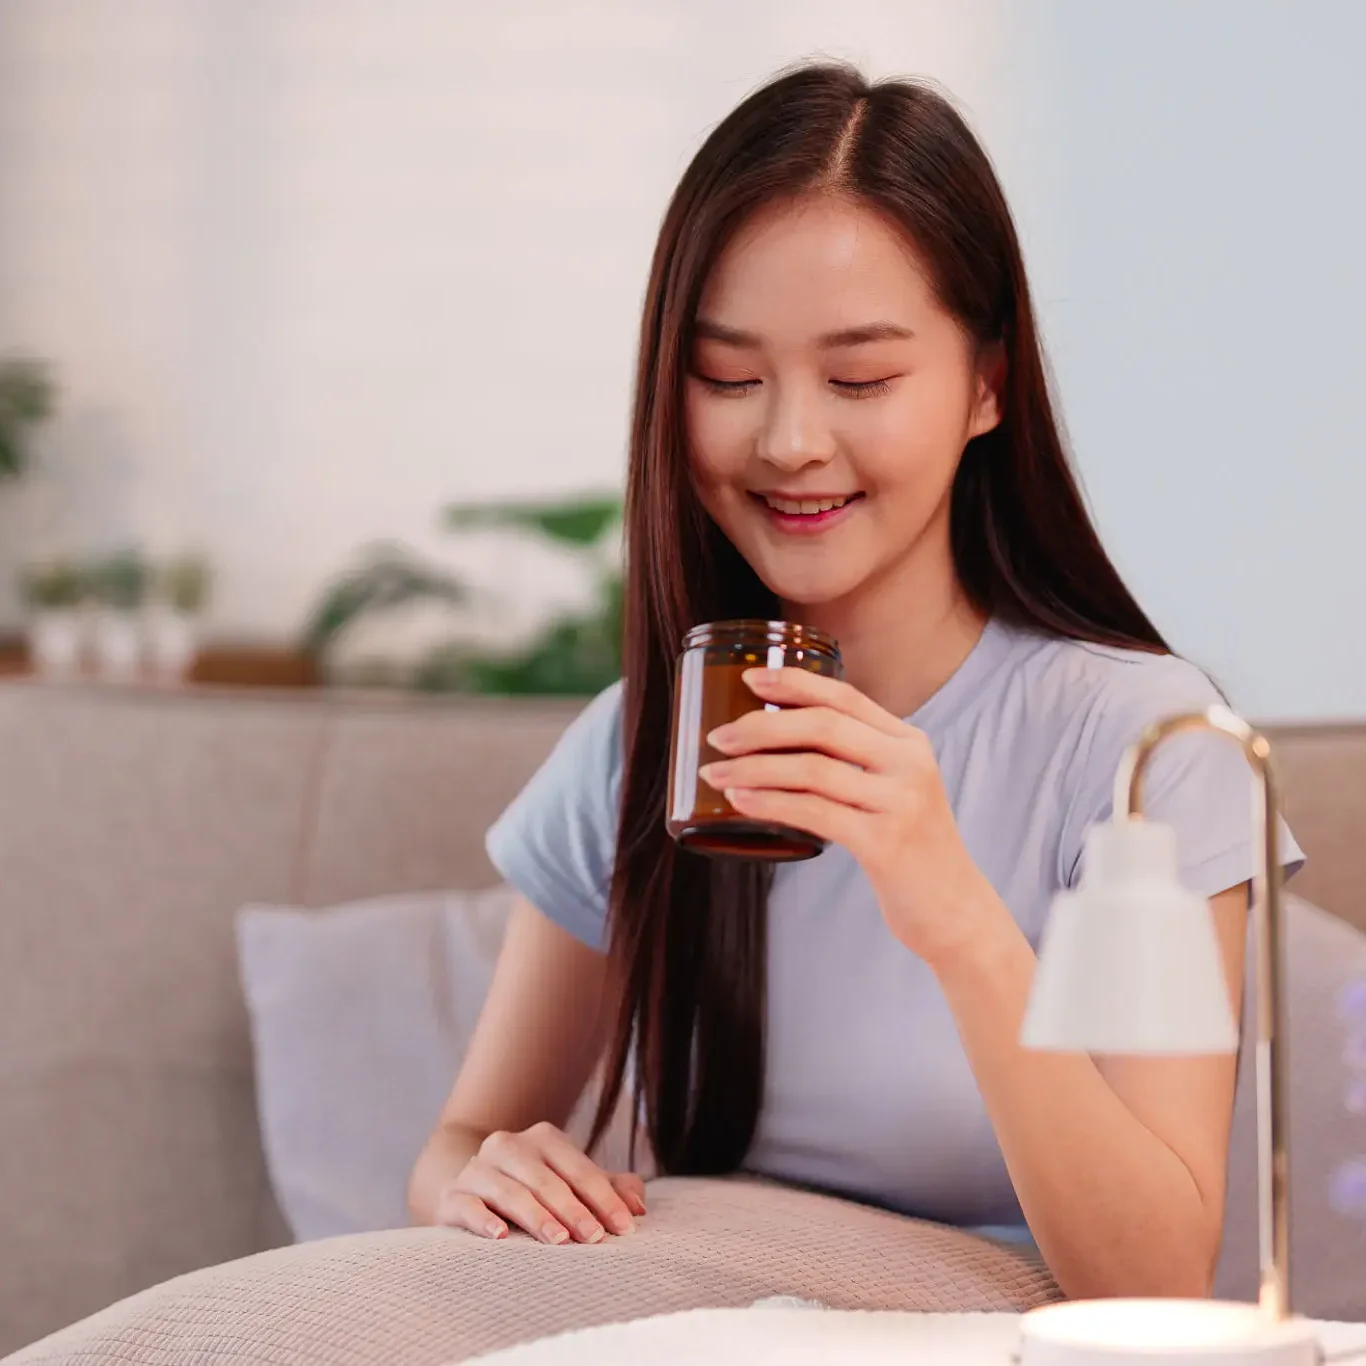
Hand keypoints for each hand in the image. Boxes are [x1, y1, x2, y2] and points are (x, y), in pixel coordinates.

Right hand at [436, 1121, 646, 1244]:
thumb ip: (610, 1191)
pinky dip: (482, 1219)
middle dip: (572, 1209)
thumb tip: (639, 1207)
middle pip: (545, 1178)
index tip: (625, 1228)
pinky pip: (467, 1204)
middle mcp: (508, 1146)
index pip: (578, 1168)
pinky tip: (501, 1237)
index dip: (604, 1198)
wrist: (472, 1192)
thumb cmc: (536, 1193)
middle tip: (594, 1238)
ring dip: (536, 1216)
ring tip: (558, 1241)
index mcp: (543, 1139)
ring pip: (508, 1190)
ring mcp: (477, 1169)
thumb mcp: (574, 1188)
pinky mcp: (452, 1196)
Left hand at [699, 666, 994, 965]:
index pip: (845, 696)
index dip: (795, 682)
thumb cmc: (909, 849)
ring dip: (753, 768)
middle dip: (761, 726)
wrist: (954, 910)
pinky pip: (814, 813)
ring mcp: (900, 802)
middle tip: (718, 737)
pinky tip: (741, 802)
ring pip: (812, 769)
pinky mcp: (886, 843)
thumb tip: (778, 739)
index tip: (751, 678)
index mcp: (908, 742)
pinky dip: (769, 803)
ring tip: (716, 773)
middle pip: (823, 725)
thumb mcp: (894, 790)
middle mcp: (908, 763)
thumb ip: (855, 761)